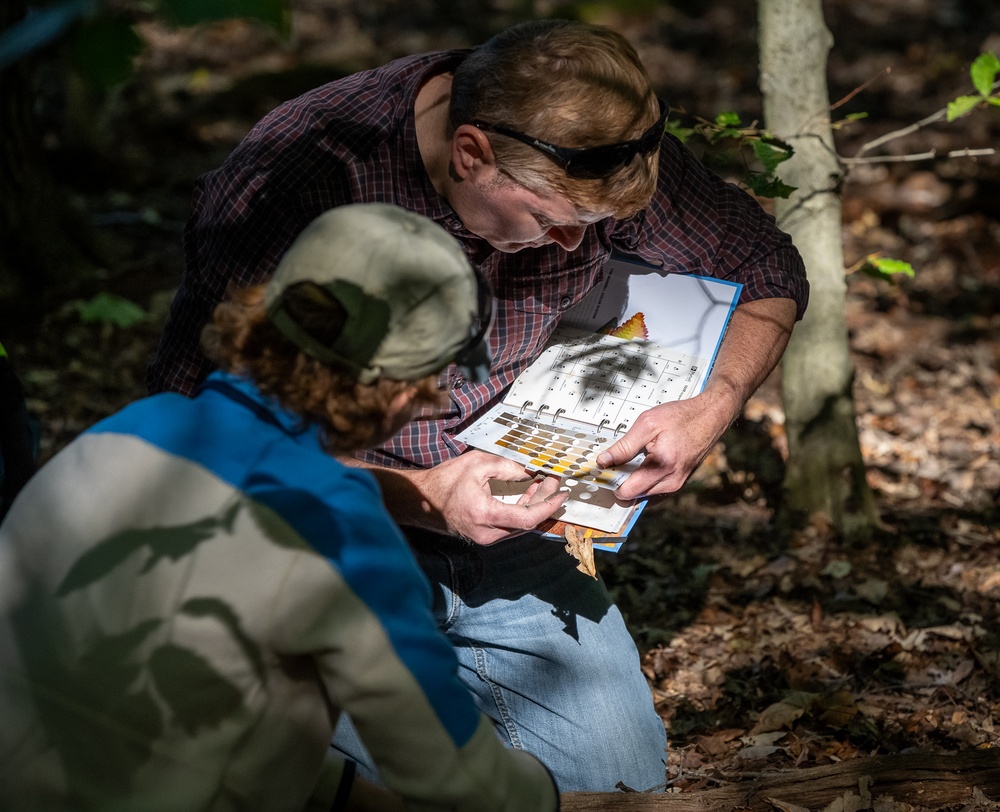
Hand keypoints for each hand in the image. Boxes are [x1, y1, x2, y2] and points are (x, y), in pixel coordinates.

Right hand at [389, 450, 567, 545]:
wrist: (421, 501)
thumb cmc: (444, 482)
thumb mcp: (476, 465)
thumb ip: (506, 467)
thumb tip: (528, 472)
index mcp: (486, 515)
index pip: (527, 518)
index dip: (548, 505)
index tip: (561, 493)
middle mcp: (488, 533)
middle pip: (527, 522)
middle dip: (543, 500)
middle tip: (553, 481)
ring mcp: (486, 537)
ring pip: (520, 524)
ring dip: (533, 504)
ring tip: (544, 484)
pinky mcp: (485, 535)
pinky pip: (510, 524)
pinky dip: (521, 508)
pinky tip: (527, 493)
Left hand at [596, 391, 732, 500]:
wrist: (709, 417)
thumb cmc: (681, 417)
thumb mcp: (647, 424)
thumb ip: (624, 446)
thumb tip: (604, 462)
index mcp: (662, 466)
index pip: (627, 491)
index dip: (612, 481)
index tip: (605, 470)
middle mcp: (671, 481)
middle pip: (634, 495)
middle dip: (622, 481)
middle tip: (618, 461)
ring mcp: (676, 485)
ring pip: (643, 495)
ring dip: (633, 481)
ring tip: (633, 460)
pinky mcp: (678, 484)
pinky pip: (653, 491)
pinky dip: (644, 481)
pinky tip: (643, 465)